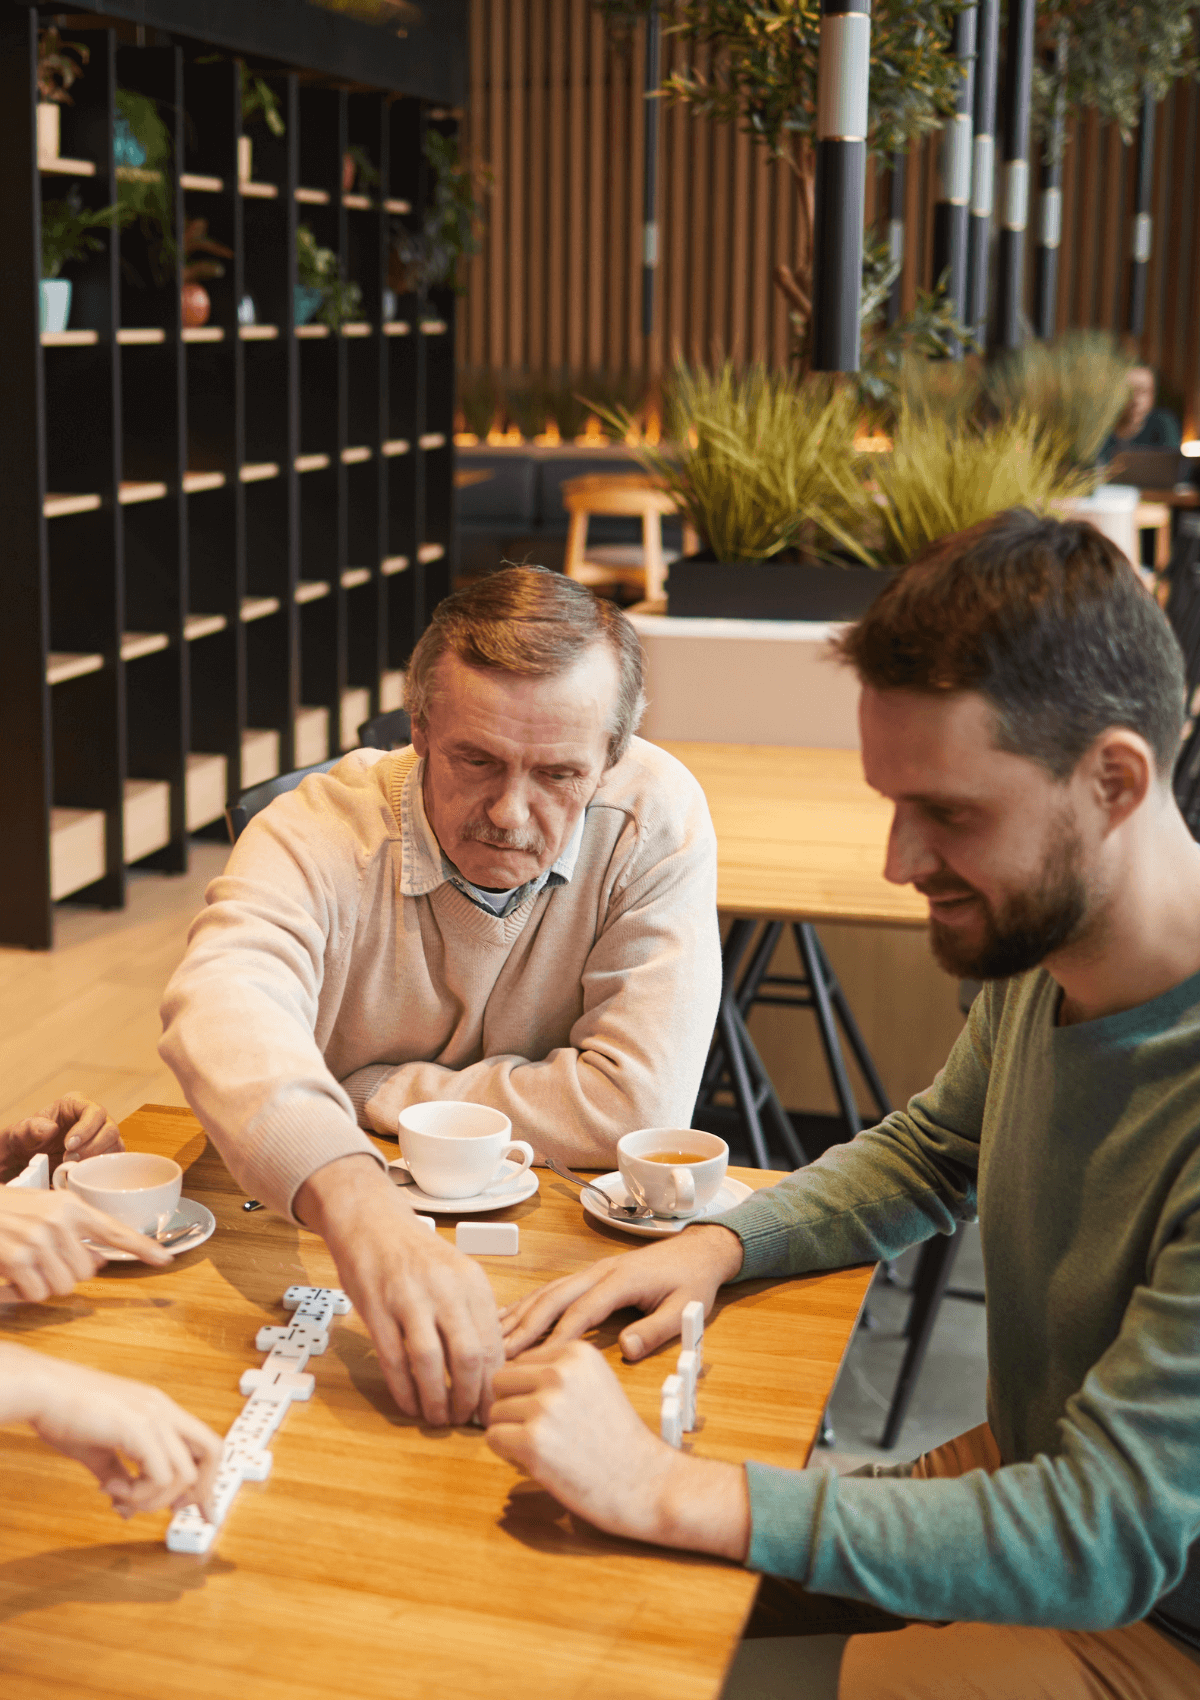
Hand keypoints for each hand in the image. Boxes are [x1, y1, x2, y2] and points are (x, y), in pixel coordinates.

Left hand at [0, 1094, 121, 1182]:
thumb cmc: (27, 1140)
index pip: (94, 1111)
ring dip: (97, 1158)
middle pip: (110, 1129)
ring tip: (74, 1166)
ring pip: (115, 1144)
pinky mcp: (103, 1151)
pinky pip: (113, 1158)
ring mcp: (101, 1134)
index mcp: (76, 1103)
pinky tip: (84, 1171)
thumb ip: (31, 1128)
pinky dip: (102, 1166)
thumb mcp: (21, 1133)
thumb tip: (50, 1128)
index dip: (87, 1128)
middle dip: (92, 1147)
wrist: (28, 1157)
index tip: (69, 1145)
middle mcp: (94, 1117)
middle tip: (70, 1159)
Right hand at [0, 1189, 171, 1302]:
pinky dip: (24, 1292)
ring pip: (64, 1286)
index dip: (142, 1248)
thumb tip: (100, 1261)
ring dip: (45, 1284)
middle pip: (87, 1272)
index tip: (165, 1260)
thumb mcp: (44, 1210)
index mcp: (71, 1206)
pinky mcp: (17, 1259)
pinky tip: (12, 1275)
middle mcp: (59, 1221)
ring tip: (26, 1266)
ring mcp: (38, 1240)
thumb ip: (73, 1231)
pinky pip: (37, 1294)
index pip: (115, 1230)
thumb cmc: (6, 1211)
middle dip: (66, 1274)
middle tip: (42, 1261)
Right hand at [0, 1344, 221, 1519]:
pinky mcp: (139, 1428)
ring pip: (186, 1474)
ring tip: (121, 1496)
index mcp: (159, 1411)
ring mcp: (155, 1417)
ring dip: (154, 1498)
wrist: (43, 1390)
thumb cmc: (65, 1413)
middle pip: (212, 1452)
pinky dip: (139, 1493)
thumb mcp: (99, 1448)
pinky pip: (161, 1476)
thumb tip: (128, 1509)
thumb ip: (118, 1474)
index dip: (206, 1480)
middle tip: (171, 1510)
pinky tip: (111, 1487)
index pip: (203, 1444)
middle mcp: (164, 1411)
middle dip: (198, 1490)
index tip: (200, 1510)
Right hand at [295, 1155, 504, 1426]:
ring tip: (438, 1418)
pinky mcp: (376, 1307)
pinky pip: (392, 1358)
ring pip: (429, 1361)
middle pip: (468, 1356)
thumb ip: (473, 1315)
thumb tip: (491, 1371)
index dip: (493, 1384)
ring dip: (435, 1399)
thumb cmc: (418, 1254)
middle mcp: (445, 1287)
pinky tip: (409, 1404)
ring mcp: (408, 1296)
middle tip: (465, 1420)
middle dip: (468, 1397)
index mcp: (472, 1282)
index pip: (493, 1343)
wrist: (372, 1220)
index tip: (492, 1409)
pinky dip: (403, 1389)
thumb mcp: (457, 1274)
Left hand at [486, 1339, 749, 1557]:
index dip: (528, 1389)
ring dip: (511, 1432)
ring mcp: (545, 1406)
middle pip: (501, 1381)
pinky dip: (507, 1453)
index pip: (520, 1361)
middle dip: (512, 1406)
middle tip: (540, 1430)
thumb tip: (504, 1374)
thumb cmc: (618, 1438)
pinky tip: (537, 1461)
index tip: (553, 1411)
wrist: (645, 1481)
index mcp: (575, 1353)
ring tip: (546, 1447)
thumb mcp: (595, 1382)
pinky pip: (494, 1438)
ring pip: (495, 1411)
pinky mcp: (532, 1441)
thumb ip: (557, 1372)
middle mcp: (558, 1372)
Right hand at [500, 1223, 743, 1359]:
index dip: (556, 1337)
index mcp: (621, 1280)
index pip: (582, 1311)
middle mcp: (599, 1272)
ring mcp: (591, 1270)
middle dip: (524, 1326)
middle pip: (553, 1298)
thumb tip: (627, 1349)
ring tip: (491, 1339)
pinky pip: (551, 1289)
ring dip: (519, 1314)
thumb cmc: (692, 1281)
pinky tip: (507, 1319)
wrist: (699, 1250)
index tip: (533, 1363)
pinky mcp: (588, 1274)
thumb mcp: (687, 1308)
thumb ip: (657, 1329)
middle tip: (497, 1354)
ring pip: (547, 1291)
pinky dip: (526, 1304)